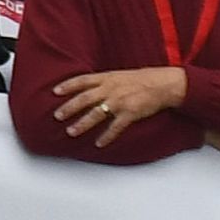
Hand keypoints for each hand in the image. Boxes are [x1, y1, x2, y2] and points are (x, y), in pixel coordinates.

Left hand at [51, 62, 193, 145]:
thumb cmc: (142, 79)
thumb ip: (104, 81)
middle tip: (56, 116)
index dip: (68, 85)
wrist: (164, 84)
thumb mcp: (119, 75)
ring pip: (96, 114)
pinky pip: (115, 127)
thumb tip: (88, 87)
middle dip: (69, 108)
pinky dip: (106, 136)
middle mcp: (110, 89)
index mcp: (107, 78)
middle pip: (84, 99)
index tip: (55, 91)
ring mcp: (119, 102)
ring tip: (71, 132)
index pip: (82, 80)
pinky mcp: (130, 113)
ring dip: (82, 124)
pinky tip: (99, 144)